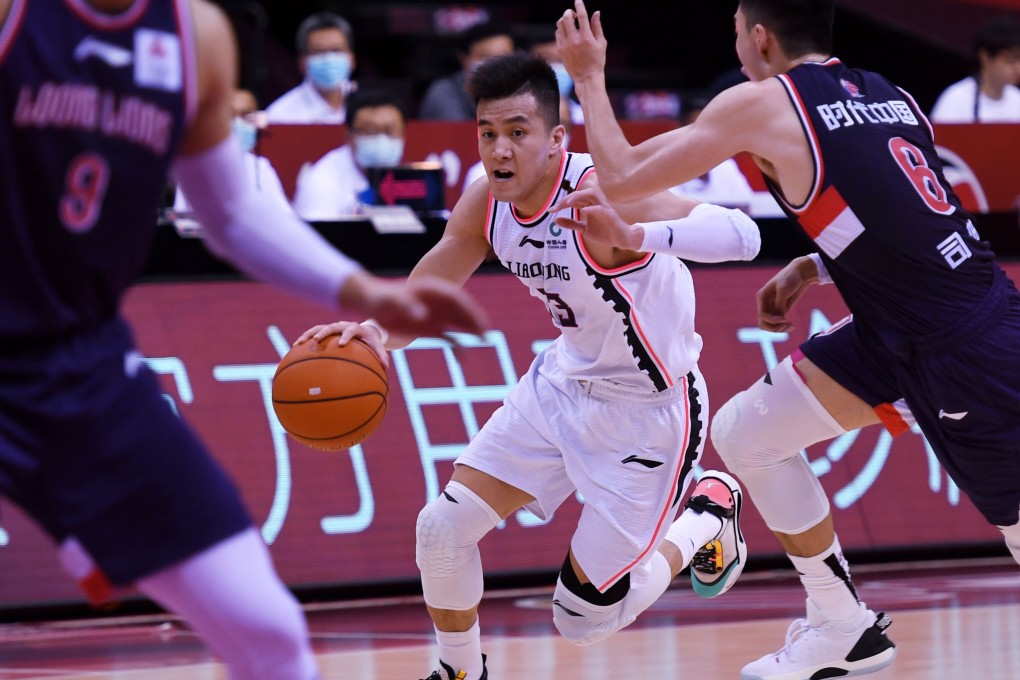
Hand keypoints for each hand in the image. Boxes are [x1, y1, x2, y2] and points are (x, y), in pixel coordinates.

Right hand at [294, 321, 388, 366]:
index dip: (346, 336)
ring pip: (318, 328)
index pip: (350, 330)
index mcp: (355, 328)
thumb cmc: (371, 341)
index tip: (342, 344)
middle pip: (331, 326)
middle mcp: (342, 325)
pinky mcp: (325, 330)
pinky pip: (313, 333)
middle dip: (323, 333)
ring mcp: (332, 327)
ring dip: (308, 335)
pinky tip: (294, 348)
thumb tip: (386, 367)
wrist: (365, 330)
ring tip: (297, 344)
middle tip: (316, 340)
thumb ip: (381, 355)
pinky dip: (304, 339)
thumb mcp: (377, 346)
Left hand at [339, 271, 488, 341]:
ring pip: (459, 323)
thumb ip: (405, 305)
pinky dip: (457, 348)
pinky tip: (463, 359)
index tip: (475, 316)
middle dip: (474, 318)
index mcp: (431, 290)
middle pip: (461, 310)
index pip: (454, 296)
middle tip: (484, 331)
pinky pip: (449, 338)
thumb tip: (422, 315)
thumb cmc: (381, 299)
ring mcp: (437, 316)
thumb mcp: (389, 301)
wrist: (373, 305)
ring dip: (471, 330)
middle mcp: (438, 303)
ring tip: (482, 339)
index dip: (467, 306)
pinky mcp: (432, 330)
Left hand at [552, 188, 642, 250]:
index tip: (551, 210)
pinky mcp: (611, 215)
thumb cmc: (604, 232)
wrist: (621, 239)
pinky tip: (584, 210)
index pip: (574, 199)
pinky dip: (593, 208)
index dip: (562, 203)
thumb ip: (571, 224)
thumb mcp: (584, 229)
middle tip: (556, 206)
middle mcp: (596, 203)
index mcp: (589, 205)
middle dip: (568, 198)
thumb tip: (556, 220)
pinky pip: (601, 208)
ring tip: (568, 203)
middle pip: (581, 194)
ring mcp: (604, 207)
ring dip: (579, 196)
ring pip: (592, 194)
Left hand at [555, 0, 606, 84]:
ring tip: (570, 22)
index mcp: (586, 37)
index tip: (578, 0)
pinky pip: (558, 34)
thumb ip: (597, 27)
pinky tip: (567, 32)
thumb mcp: (601, 43)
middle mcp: (574, 40)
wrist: (586, 77)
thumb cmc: (597, 60)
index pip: (581, 16)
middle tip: (573, 14)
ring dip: (565, 20)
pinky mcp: (560, 50)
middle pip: (566, 17)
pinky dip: (562, 29)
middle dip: (570, 12)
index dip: (579, 5)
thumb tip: (596, 12)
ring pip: (560, 24)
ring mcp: (566, 45)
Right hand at [756, 256, 817, 332]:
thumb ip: (779, 305)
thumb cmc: (790, 278)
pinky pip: (778, 323)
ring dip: (779, 329)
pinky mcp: (781, 310)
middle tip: (785, 326)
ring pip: (770, 325)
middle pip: (763, 323)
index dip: (772, 320)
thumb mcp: (783, 290)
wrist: (801, 273)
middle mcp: (765, 304)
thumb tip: (779, 318)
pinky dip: (784, 327)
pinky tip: (792, 327)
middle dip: (773, 328)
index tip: (784, 319)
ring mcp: (773, 308)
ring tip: (791, 327)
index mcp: (762, 297)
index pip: (762, 315)